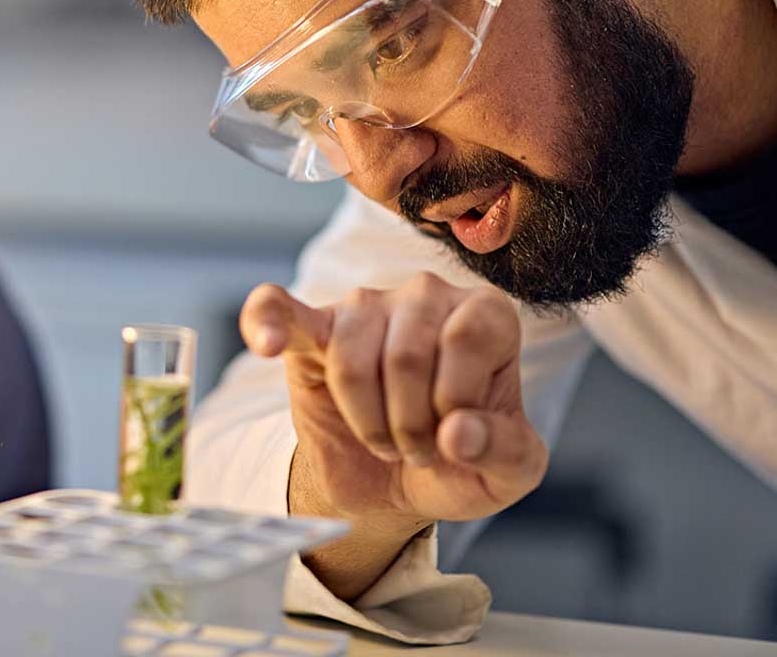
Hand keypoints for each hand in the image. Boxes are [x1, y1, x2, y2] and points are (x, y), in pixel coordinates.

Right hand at [241, 273, 546, 598]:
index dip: (455, 404)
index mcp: (486, 314)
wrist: (396, 483)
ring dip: (366, 422)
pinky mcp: (311, 329)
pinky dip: (268, 322)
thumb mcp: (509, 473)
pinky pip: (281, 311)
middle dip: (408, 426)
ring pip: (352, 361)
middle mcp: (428, 294)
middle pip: (407, 356)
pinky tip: (267, 343)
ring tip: (382, 439)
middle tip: (414, 450)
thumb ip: (504, 451)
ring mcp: (365, 306)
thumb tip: (459, 432)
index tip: (453, 438)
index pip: (466, 339)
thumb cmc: (461, 462)